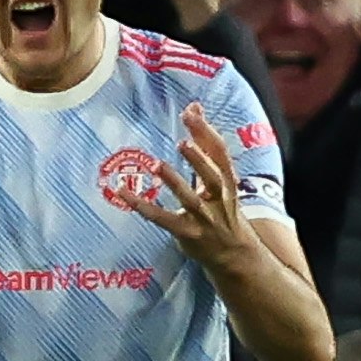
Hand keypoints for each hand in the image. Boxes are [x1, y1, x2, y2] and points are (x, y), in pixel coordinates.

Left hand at [102, 104, 258, 271]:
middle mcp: (219, 198)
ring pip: (189, 198)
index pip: (221, 153)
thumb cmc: (223, 208)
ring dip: (174, 181)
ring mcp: (204, 218)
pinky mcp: (187, 233)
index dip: (206, 132)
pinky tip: (124, 194)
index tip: (191, 112)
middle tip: (182, 141)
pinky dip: (142, 207)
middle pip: (212, 175)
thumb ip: (204, 144)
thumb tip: (194, 106)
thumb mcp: (219, 177)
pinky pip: (162, 219)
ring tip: (157, 165)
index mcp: (228, 182)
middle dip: (198, 157)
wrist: (236, 254)